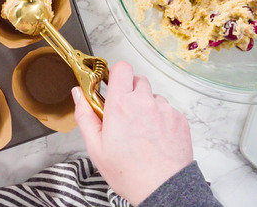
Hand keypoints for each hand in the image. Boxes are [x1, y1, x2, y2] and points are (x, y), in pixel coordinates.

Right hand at [72, 61, 192, 205]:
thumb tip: (78, 94)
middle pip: (137, 79)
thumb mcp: (96, 147)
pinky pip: (167, 109)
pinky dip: (160, 118)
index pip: (121, 68)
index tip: (112, 86)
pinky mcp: (179, 119)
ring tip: (141, 130)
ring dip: (146, 105)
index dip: (116, 74)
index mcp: (121, 105)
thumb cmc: (129, 172)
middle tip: (124, 112)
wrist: (163, 189)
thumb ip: (85, 115)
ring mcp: (164, 109)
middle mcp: (144, 102)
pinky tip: (154, 137)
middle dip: (129, 91)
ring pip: (153, 96)